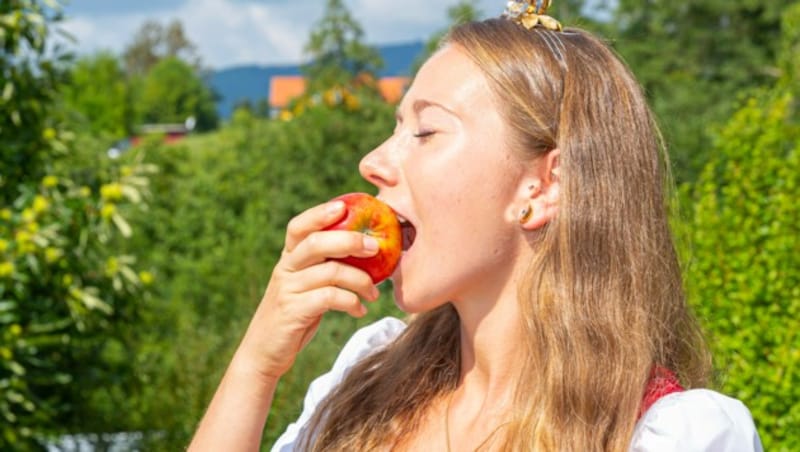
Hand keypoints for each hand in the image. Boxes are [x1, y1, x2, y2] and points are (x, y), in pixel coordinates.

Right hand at [232, 200, 380, 379]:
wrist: (264, 354)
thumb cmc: (294, 317)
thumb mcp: (305, 287)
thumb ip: (323, 269)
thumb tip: (365, 253)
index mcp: (288, 259)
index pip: (299, 226)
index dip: (319, 213)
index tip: (344, 206)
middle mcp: (285, 269)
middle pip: (316, 243)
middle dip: (350, 240)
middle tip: (376, 247)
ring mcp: (288, 290)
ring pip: (330, 271)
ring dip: (361, 280)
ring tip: (374, 293)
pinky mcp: (294, 311)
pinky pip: (330, 298)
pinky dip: (351, 302)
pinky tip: (359, 310)